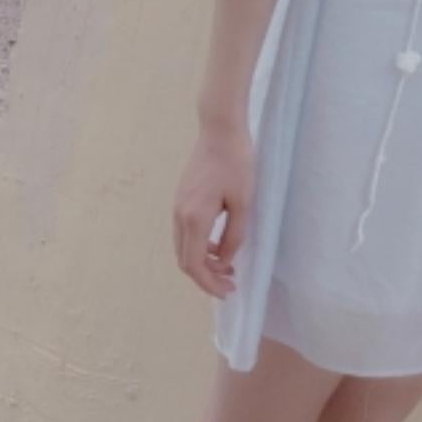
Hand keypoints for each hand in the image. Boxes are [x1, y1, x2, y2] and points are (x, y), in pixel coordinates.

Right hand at [172, 124, 253, 296]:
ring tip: (228, 267)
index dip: (209, 283)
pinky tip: (219, 245)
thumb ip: (234, 236)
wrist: (220, 130)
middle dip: (206, 277)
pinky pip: (185, 233)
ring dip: (202, 262)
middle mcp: (179, 215)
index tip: (228, 291)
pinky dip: (199, 247)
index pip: (194, 265)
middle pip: (185, 260)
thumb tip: (225, 260)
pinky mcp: (181, 199)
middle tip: (230, 283)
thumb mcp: (243, 203)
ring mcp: (177, 206)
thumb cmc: (236, 163)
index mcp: (194, 218)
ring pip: (183, 248)